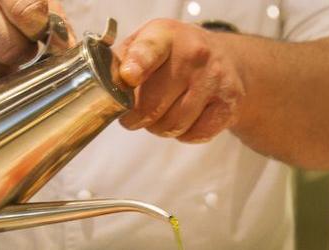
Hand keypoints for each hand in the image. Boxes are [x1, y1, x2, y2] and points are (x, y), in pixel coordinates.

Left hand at [114, 20, 245, 143]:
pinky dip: (184, 135)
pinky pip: (194, 134)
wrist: (226, 59)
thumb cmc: (175, 55)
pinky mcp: (228, 104)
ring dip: (159, 129)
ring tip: (159, 117)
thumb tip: (101, 87)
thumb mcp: (148, 43)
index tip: (128, 77)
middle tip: (133, 118)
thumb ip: (122, 61)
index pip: (150, 51)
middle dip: (136, 118)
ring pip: (173, 125)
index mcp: (166, 36)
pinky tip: (184, 120)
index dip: (137, 65)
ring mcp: (214, 80)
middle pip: (153, 105)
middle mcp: (194, 55)